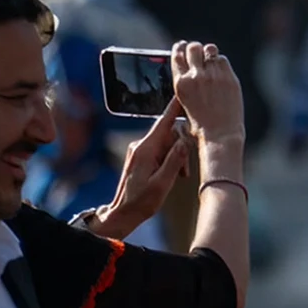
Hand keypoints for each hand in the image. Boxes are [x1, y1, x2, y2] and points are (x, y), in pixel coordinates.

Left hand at [89, 101, 190, 238]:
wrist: (122, 214)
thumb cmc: (141, 202)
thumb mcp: (162, 183)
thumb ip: (175, 159)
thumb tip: (186, 141)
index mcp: (145, 149)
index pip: (164, 121)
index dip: (175, 107)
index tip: (184, 92)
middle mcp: (141, 146)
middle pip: (171, 134)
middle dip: (182, 148)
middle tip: (184, 171)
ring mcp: (141, 151)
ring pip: (169, 143)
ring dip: (178, 156)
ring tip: (178, 176)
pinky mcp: (142, 157)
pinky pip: (162, 150)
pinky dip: (171, 159)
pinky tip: (172, 174)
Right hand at [171, 43, 245, 150]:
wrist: (220, 134)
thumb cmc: (200, 124)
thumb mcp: (184, 103)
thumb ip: (186, 85)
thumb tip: (188, 71)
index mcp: (180, 84)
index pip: (176, 56)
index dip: (179, 48)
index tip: (181, 45)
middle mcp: (195, 76)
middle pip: (193, 48)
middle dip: (195, 48)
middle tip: (198, 52)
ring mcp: (213, 75)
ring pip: (210, 50)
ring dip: (209, 53)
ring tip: (210, 59)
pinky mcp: (229, 77)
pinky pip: (223, 59)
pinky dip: (220, 62)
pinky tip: (220, 69)